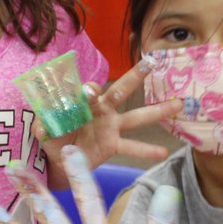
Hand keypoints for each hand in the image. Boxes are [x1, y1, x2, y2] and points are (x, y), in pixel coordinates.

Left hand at [38, 60, 182, 171]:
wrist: (57, 160)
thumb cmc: (51, 137)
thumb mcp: (45, 129)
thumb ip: (47, 122)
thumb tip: (48, 118)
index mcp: (83, 102)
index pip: (89, 92)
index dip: (90, 90)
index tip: (91, 91)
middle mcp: (101, 110)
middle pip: (121, 91)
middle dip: (135, 77)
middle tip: (151, 63)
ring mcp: (110, 127)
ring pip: (136, 117)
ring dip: (157, 111)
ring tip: (178, 104)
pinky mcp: (113, 145)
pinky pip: (132, 146)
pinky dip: (147, 150)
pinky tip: (164, 151)